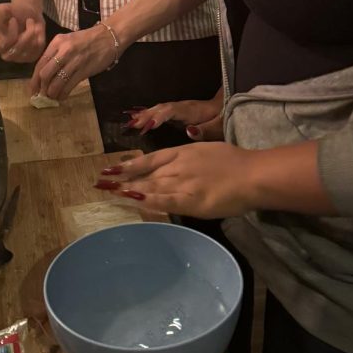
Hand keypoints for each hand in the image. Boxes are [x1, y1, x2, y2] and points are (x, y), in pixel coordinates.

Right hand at [0, 2, 45, 62]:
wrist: (29, 12)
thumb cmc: (13, 12)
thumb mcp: (3, 9)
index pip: (3, 45)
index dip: (10, 32)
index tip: (13, 20)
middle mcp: (7, 54)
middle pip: (16, 50)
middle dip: (26, 35)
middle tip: (29, 20)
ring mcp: (20, 57)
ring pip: (29, 50)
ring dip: (33, 32)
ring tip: (32, 22)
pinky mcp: (32, 56)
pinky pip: (39, 49)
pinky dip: (40, 36)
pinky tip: (37, 28)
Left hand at [31, 25, 121, 100]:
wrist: (108, 37)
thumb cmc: (86, 40)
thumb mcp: (67, 41)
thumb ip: (55, 55)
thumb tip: (43, 76)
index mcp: (57, 42)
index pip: (40, 63)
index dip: (34, 80)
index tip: (32, 90)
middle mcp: (64, 51)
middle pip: (45, 74)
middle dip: (41, 88)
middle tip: (42, 96)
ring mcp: (74, 61)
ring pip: (56, 83)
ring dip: (52, 94)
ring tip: (52, 98)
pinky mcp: (84, 70)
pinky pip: (69, 86)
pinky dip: (63, 94)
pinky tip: (62, 97)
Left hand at [95, 143, 261, 218]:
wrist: (252, 174)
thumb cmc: (235, 162)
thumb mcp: (206, 152)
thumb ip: (188, 160)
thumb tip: (173, 169)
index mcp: (182, 152)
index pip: (149, 159)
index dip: (128, 164)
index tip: (110, 168)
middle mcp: (178, 166)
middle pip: (145, 174)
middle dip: (122, 179)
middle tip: (100, 184)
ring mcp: (183, 183)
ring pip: (150, 186)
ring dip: (128, 190)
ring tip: (108, 193)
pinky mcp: (191, 200)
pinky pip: (165, 200)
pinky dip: (148, 200)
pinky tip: (133, 200)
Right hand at [124, 97, 222, 141]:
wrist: (224, 109)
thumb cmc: (221, 119)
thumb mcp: (218, 126)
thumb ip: (206, 130)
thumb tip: (189, 131)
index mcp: (190, 110)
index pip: (171, 111)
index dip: (159, 116)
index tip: (148, 126)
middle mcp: (181, 107)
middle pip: (160, 108)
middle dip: (146, 116)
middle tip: (131, 125)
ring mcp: (176, 109)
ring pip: (157, 109)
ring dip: (143, 115)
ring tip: (128, 124)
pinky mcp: (174, 114)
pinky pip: (157, 113)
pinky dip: (145, 115)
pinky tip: (134, 120)